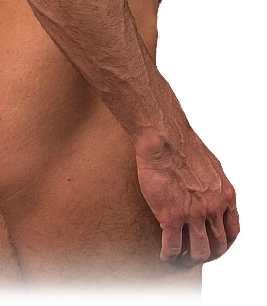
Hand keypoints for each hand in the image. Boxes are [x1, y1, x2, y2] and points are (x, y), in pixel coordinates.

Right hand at [134, 126, 240, 267]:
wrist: (164, 138)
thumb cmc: (183, 144)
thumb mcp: (212, 165)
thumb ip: (214, 185)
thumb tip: (211, 193)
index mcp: (225, 195)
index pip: (233, 231)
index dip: (223, 243)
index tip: (214, 245)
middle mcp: (214, 208)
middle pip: (218, 246)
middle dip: (208, 254)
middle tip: (196, 253)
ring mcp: (193, 214)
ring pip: (198, 252)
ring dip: (190, 259)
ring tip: (181, 257)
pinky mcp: (171, 217)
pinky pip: (173, 247)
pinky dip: (169, 256)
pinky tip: (164, 254)